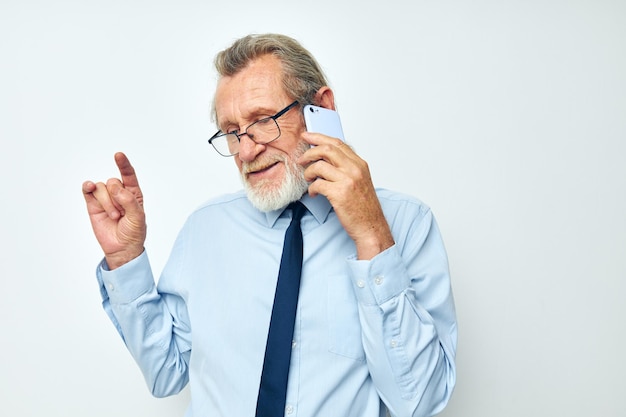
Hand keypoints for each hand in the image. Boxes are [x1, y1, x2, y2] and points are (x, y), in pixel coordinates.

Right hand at [82, 152, 146, 268]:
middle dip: (116, 198)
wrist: (121, 248)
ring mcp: (105, 198)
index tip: (118, 155)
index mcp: (133, 193)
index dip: (123, 165)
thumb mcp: (138, 217)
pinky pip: (88, 190)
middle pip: (113, 182)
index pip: (129, 175)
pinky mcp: (93, 204)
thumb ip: (129, 200)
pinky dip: (88, 187)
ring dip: (107, 202)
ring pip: (101, 187)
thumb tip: (115, 187)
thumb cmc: (133, 232)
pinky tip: (89, 186)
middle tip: (121, 214)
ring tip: (114, 216)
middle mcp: (119, 193)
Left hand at [298, 132, 393, 259]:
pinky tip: (314, 193)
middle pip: (327, 149)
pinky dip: (312, 188)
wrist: (371, 227)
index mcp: (360, 164)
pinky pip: (317, 184)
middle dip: (310, 152)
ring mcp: (347, 181)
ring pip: (319, 166)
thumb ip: (347, 168)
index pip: (338, 143)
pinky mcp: (339, 194)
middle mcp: (355, 169)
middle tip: (302, 159)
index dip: (320, 137)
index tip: (308, 136)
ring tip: (309, 179)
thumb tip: (326, 158)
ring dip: (308, 172)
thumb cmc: (364, 208)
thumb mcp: (360, 181)